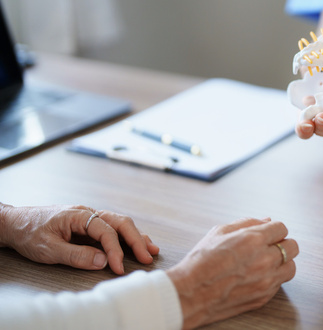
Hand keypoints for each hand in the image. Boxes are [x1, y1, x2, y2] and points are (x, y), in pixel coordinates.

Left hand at [0, 203, 158, 274]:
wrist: (14, 223)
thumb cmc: (28, 233)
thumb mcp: (48, 249)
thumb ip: (76, 255)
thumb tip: (102, 261)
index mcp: (79, 215)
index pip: (106, 231)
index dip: (115, 250)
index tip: (118, 268)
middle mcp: (88, 213)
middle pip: (120, 222)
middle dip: (136, 240)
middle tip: (147, 257)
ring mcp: (89, 217)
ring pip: (120, 223)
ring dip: (136, 236)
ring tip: (151, 250)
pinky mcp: (88, 224)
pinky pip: (112, 227)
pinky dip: (127, 236)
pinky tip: (137, 242)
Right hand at [166, 218, 297, 329]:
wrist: (190, 294)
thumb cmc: (201, 262)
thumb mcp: (220, 232)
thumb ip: (247, 222)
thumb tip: (266, 220)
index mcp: (253, 240)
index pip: (282, 228)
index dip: (275, 229)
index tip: (269, 233)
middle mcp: (264, 260)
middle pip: (292, 247)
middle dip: (282, 243)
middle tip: (270, 246)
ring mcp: (266, 281)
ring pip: (291, 267)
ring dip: (283, 262)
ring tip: (268, 262)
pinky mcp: (263, 297)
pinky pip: (279, 284)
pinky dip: (274, 278)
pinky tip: (258, 275)